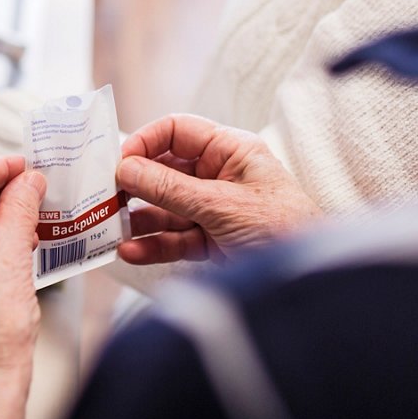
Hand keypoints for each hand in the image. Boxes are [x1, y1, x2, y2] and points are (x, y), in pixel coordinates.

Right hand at [116, 114, 322, 263]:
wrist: (312, 286)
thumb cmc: (285, 229)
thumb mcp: (221, 205)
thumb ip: (170, 189)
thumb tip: (126, 169)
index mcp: (231, 151)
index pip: (177, 131)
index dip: (145, 142)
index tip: (118, 161)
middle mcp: (220, 176)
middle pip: (165, 171)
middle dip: (135, 185)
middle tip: (105, 197)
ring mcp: (214, 210)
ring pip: (166, 208)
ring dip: (139, 219)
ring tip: (112, 228)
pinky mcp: (212, 242)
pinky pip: (174, 239)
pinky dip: (152, 245)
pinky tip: (130, 251)